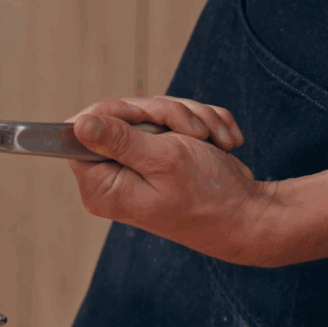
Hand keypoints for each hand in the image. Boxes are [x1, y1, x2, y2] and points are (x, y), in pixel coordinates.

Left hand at [67, 98, 280, 265]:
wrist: (249, 214)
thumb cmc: (209, 197)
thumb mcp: (162, 161)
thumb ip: (118, 140)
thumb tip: (78, 124)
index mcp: (102, 185)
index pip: (80, 131)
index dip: (114, 113)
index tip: (146, 117)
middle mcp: (114, 176)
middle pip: (120, 115)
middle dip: (165, 114)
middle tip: (193, 133)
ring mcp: (139, 164)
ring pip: (152, 113)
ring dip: (189, 118)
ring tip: (211, 142)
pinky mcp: (161, 155)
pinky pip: (173, 120)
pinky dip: (201, 125)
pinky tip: (218, 144)